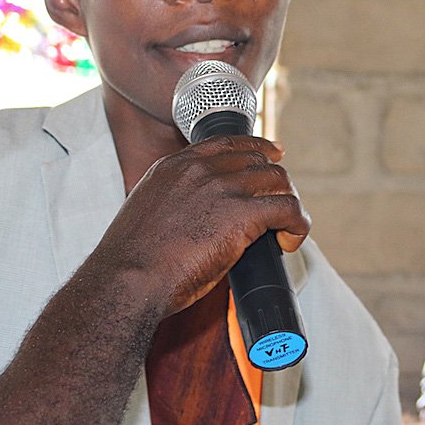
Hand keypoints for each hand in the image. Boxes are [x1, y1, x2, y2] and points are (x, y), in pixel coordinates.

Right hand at [88, 135, 309, 315]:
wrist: (127, 281)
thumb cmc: (131, 264)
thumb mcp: (147, 214)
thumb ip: (174, 204)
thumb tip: (198, 220)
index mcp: (175, 166)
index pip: (228, 143)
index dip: (257, 148)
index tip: (274, 155)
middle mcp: (201, 170)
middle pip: (258, 161)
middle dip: (275, 183)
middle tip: (280, 210)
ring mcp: (223, 188)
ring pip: (278, 180)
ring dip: (288, 205)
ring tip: (284, 231)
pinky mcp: (242, 214)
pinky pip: (288, 208)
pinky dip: (298, 225)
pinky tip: (290, 241)